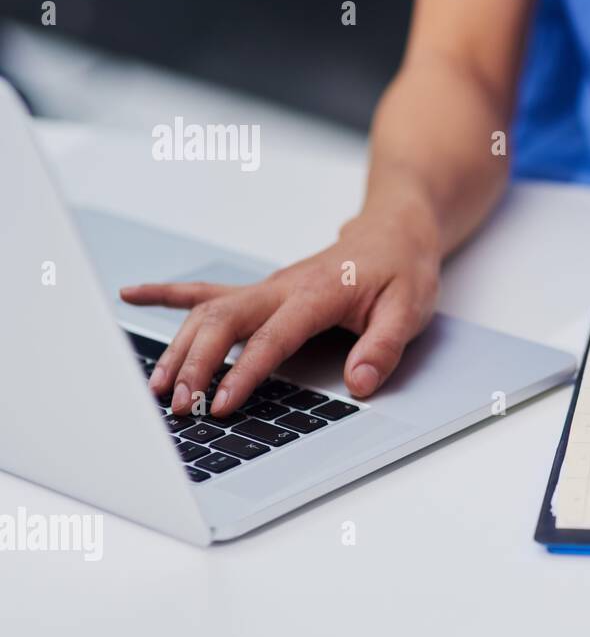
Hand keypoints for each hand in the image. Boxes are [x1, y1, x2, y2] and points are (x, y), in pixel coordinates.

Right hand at [121, 197, 441, 416]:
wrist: (395, 232)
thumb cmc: (402, 270)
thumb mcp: (409, 310)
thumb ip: (383, 347)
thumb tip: (360, 383)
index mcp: (316, 295)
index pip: (273, 337)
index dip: (245, 372)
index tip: (222, 403)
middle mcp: (282, 288)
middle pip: (224, 321)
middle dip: (196, 363)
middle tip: (178, 403)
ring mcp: (267, 289)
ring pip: (208, 312)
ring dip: (180, 347)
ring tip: (158, 386)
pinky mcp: (262, 292)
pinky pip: (207, 291)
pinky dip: (168, 294)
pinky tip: (132, 296)